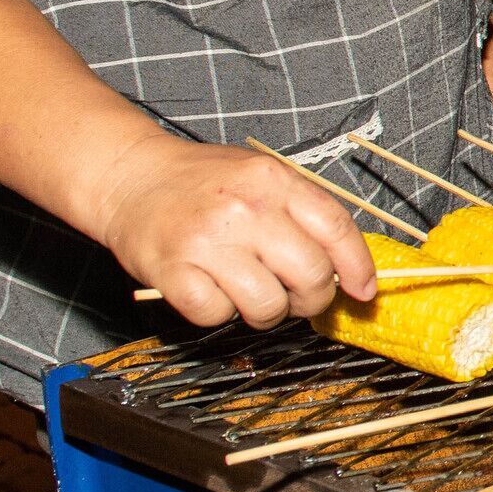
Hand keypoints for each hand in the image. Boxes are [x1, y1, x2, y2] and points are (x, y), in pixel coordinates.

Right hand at [93, 135, 376, 331]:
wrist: (128, 175)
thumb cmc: (200, 182)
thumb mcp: (258, 177)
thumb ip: (301, 213)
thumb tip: (349, 269)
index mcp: (272, 179)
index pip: (336, 228)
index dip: (357, 267)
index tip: (364, 292)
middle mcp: (244, 207)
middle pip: (311, 275)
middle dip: (313, 299)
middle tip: (296, 297)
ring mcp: (207, 240)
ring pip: (268, 305)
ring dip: (266, 312)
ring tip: (248, 292)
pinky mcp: (171, 271)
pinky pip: (217, 316)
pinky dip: (217, 313)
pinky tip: (209, 289)